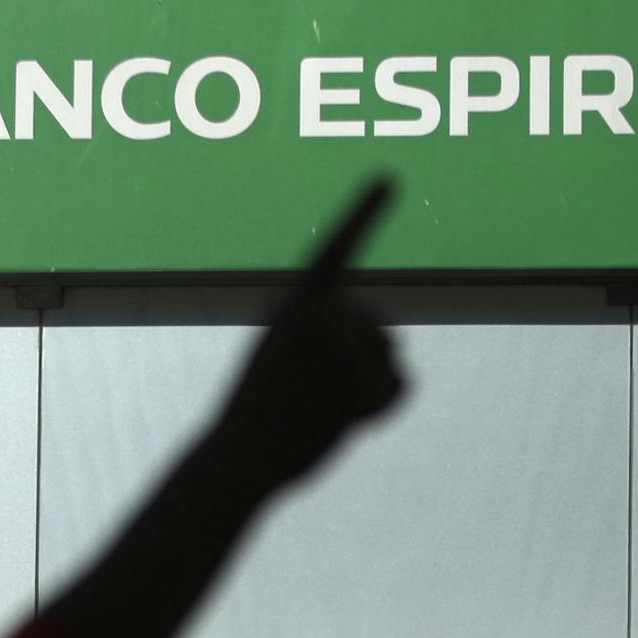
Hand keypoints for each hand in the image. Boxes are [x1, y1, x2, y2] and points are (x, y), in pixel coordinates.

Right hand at [207, 179, 405, 494]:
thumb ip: (331, 349)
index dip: (363, 213)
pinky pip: (402, 386)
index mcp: (290, 303)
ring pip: (392, 353)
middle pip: (379, 320)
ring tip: (326, 410)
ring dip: (373, 388)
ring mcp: (335, 342)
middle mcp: (313, 310)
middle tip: (328, 395)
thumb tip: (393, 360)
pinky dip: (383, 411)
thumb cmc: (260, 420)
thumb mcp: (287, 368)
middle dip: (372, 356)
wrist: (236, 461)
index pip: (334, 249)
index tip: (390, 175)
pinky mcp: (356, 375)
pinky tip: (345, 423)